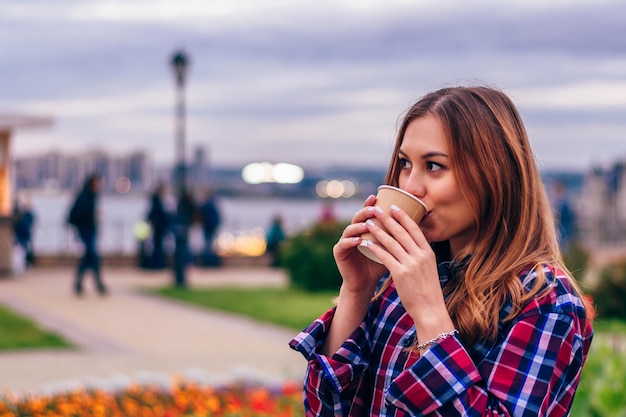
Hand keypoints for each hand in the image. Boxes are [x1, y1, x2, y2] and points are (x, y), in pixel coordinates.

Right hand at [333, 194, 388, 295]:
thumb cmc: (379, 265)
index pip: (367, 213)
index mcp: (364, 229)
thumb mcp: (390, 249)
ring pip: (349, 229)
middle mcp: (353, 232)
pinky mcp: (339, 252)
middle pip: (357, 217)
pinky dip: (350, 241)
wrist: (366, 284)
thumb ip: (397, 237)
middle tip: (373, 209)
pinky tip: (358, 241)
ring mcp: (344, 241)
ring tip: (367, 225)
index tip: (377, 197)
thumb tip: (417, 224)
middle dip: (365, 212)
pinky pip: (343, 244)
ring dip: (358, 226)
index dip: (370, 204)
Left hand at [363, 205, 454, 337]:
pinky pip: (385, 256)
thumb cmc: (428, 290)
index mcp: (428, 253)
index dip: (404, 217)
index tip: (394, 206)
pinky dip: (375, 248)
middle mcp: (420, 255)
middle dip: (388, 218)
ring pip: (392, 242)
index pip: (415, 229)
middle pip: (402, 232)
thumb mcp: (428, 268)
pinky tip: (366, 242)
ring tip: (368, 222)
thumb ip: (420, 255)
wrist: (430, 310)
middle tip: (377, 209)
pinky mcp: (401, 274)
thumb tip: (412, 243)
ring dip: (379, 230)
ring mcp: (411, 264)